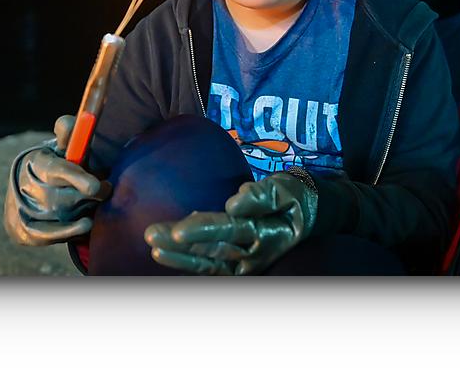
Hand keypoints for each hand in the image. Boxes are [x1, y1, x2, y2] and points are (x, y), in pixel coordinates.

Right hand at [3, 115, 112, 246]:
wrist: (30, 193)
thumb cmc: (59, 164)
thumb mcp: (64, 148)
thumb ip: (71, 135)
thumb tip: (73, 121)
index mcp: (37, 161)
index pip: (56, 169)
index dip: (75, 177)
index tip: (94, 186)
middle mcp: (26, 186)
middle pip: (62, 198)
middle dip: (86, 196)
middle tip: (104, 189)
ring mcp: (24, 210)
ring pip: (62, 217)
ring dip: (82, 210)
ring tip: (92, 202)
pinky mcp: (25, 232)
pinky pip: (52, 236)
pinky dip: (71, 231)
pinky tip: (86, 224)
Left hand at [144, 169, 317, 274]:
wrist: (307, 217)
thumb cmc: (293, 198)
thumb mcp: (286, 190)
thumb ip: (263, 196)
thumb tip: (235, 201)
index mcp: (268, 234)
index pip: (231, 230)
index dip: (204, 229)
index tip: (179, 227)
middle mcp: (254, 256)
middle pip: (213, 250)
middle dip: (181, 244)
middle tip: (152, 234)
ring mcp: (244, 265)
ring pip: (208, 264)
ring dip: (179, 257)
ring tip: (153, 246)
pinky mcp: (236, 267)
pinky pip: (209, 269)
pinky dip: (187, 263)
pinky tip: (163, 254)